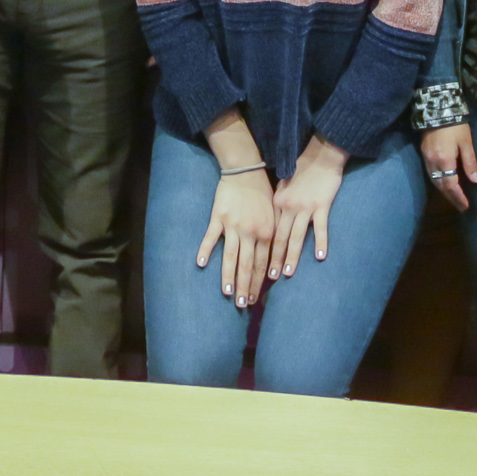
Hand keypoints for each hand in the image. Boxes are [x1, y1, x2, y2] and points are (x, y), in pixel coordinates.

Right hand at [199, 166, 277, 308]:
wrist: (246, 170)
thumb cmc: (262, 194)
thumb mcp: (274, 216)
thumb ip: (271, 238)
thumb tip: (272, 262)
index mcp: (266, 233)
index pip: (262, 265)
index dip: (259, 283)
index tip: (256, 300)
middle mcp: (251, 232)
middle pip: (247, 265)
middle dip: (245, 287)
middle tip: (243, 305)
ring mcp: (233, 226)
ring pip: (231, 256)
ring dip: (229, 276)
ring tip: (227, 293)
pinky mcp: (218, 217)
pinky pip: (211, 237)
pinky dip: (206, 250)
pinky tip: (202, 264)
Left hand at [270, 144, 346, 278]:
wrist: (319, 156)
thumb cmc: (301, 171)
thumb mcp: (283, 188)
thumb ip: (277, 206)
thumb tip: (270, 225)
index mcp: (276, 204)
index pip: (268, 233)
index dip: (262, 251)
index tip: (257, 267)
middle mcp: (287, 207)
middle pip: (279, 239)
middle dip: (273, 260)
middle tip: (268, 279)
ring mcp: (305, 207)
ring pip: (296, 237)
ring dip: (291, 257)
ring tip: (287, 274)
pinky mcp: (322, 205)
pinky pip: (320, 227)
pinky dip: (320, 242)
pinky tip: (320, 257)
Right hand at [417, 123, 476, 211]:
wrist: (437, 109)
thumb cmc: (456, 126)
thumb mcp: (466, 143)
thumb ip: (470, 162)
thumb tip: (475, 180)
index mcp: (445, 160)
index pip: (451, 185)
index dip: (458, 197)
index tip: (466, 206)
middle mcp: (433, 162)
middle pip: (441, 186)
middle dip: (450, 197)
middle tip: (460, 206)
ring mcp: (426, 158)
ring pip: (433, 181)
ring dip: (443, 191)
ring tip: (453, 198)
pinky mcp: (423, 153)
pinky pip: (430, 174)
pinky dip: (437, 182)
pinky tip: (443, 184)